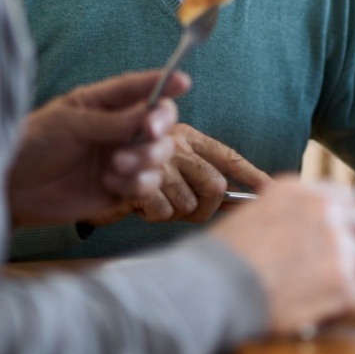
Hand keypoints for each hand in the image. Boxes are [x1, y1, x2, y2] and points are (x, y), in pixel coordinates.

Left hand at [6, 69, 188, 227]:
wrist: (12, 190)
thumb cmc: (32, 145)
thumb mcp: (68, 124)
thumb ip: (109, 122)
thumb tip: (148, 115)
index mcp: (103, 103)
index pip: (139, 89)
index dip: (164, 83)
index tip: (183, 82)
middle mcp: (118, 129)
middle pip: (161, 123)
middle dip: (160, 127)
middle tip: (148, 132)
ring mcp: (122, 158)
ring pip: (160, 155)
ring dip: (145, 159)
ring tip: (115, 165)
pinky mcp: (121, 188)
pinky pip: (148, 184)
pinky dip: (134, 184)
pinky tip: (108, 183)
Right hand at [131, 124, 272, 223]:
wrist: (82, 170)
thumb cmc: (135, 174)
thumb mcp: (173, 170)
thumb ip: (204, 179)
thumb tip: (249, 199)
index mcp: (190, 137)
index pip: (230, 158)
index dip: (253, 176)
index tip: (272, 193)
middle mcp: (176, 144)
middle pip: (214, 185)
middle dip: (208, 207)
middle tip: (191, 211)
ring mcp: (155, 160)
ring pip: (188, 203)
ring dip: (175, 212)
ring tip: (157, 203)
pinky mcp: (136, 180)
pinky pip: (162, 211)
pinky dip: (155, 215)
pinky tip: (141, 205)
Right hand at [208, 179, 354, 336]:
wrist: (212, 290)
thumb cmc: (226, 260)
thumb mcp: (260, 217)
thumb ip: (305, 220)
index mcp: (303, 191)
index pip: (348, 201)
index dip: (346, 225)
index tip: (338, 242)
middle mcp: (326, 211)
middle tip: (331, 274)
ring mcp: (338, 245)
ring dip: (349, 283)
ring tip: (316, 295)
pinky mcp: (343, 283)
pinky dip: (340, 310)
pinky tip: (313, 311)